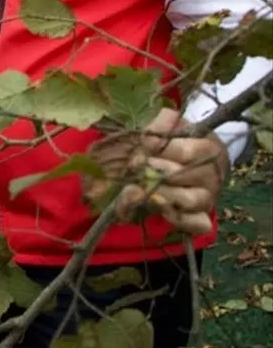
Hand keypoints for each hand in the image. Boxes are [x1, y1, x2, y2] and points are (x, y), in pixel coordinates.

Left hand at [91, 107, 227, 235]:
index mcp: (208, 148)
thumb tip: (155, 131)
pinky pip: (196, 224)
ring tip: (140, 189)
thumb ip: (162, 124)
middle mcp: (212, 175)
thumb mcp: (172, 128)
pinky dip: (178, 219)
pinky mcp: (202, 218)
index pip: (184, 151)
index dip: (157, 151)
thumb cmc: (178, 143)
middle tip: (134, 168)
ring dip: (160, 194)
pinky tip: (160, 209)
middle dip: (153, 172)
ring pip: (189, 200)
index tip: (138, 151)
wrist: (195, 165)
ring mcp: (208, 198)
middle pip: (182, 175)